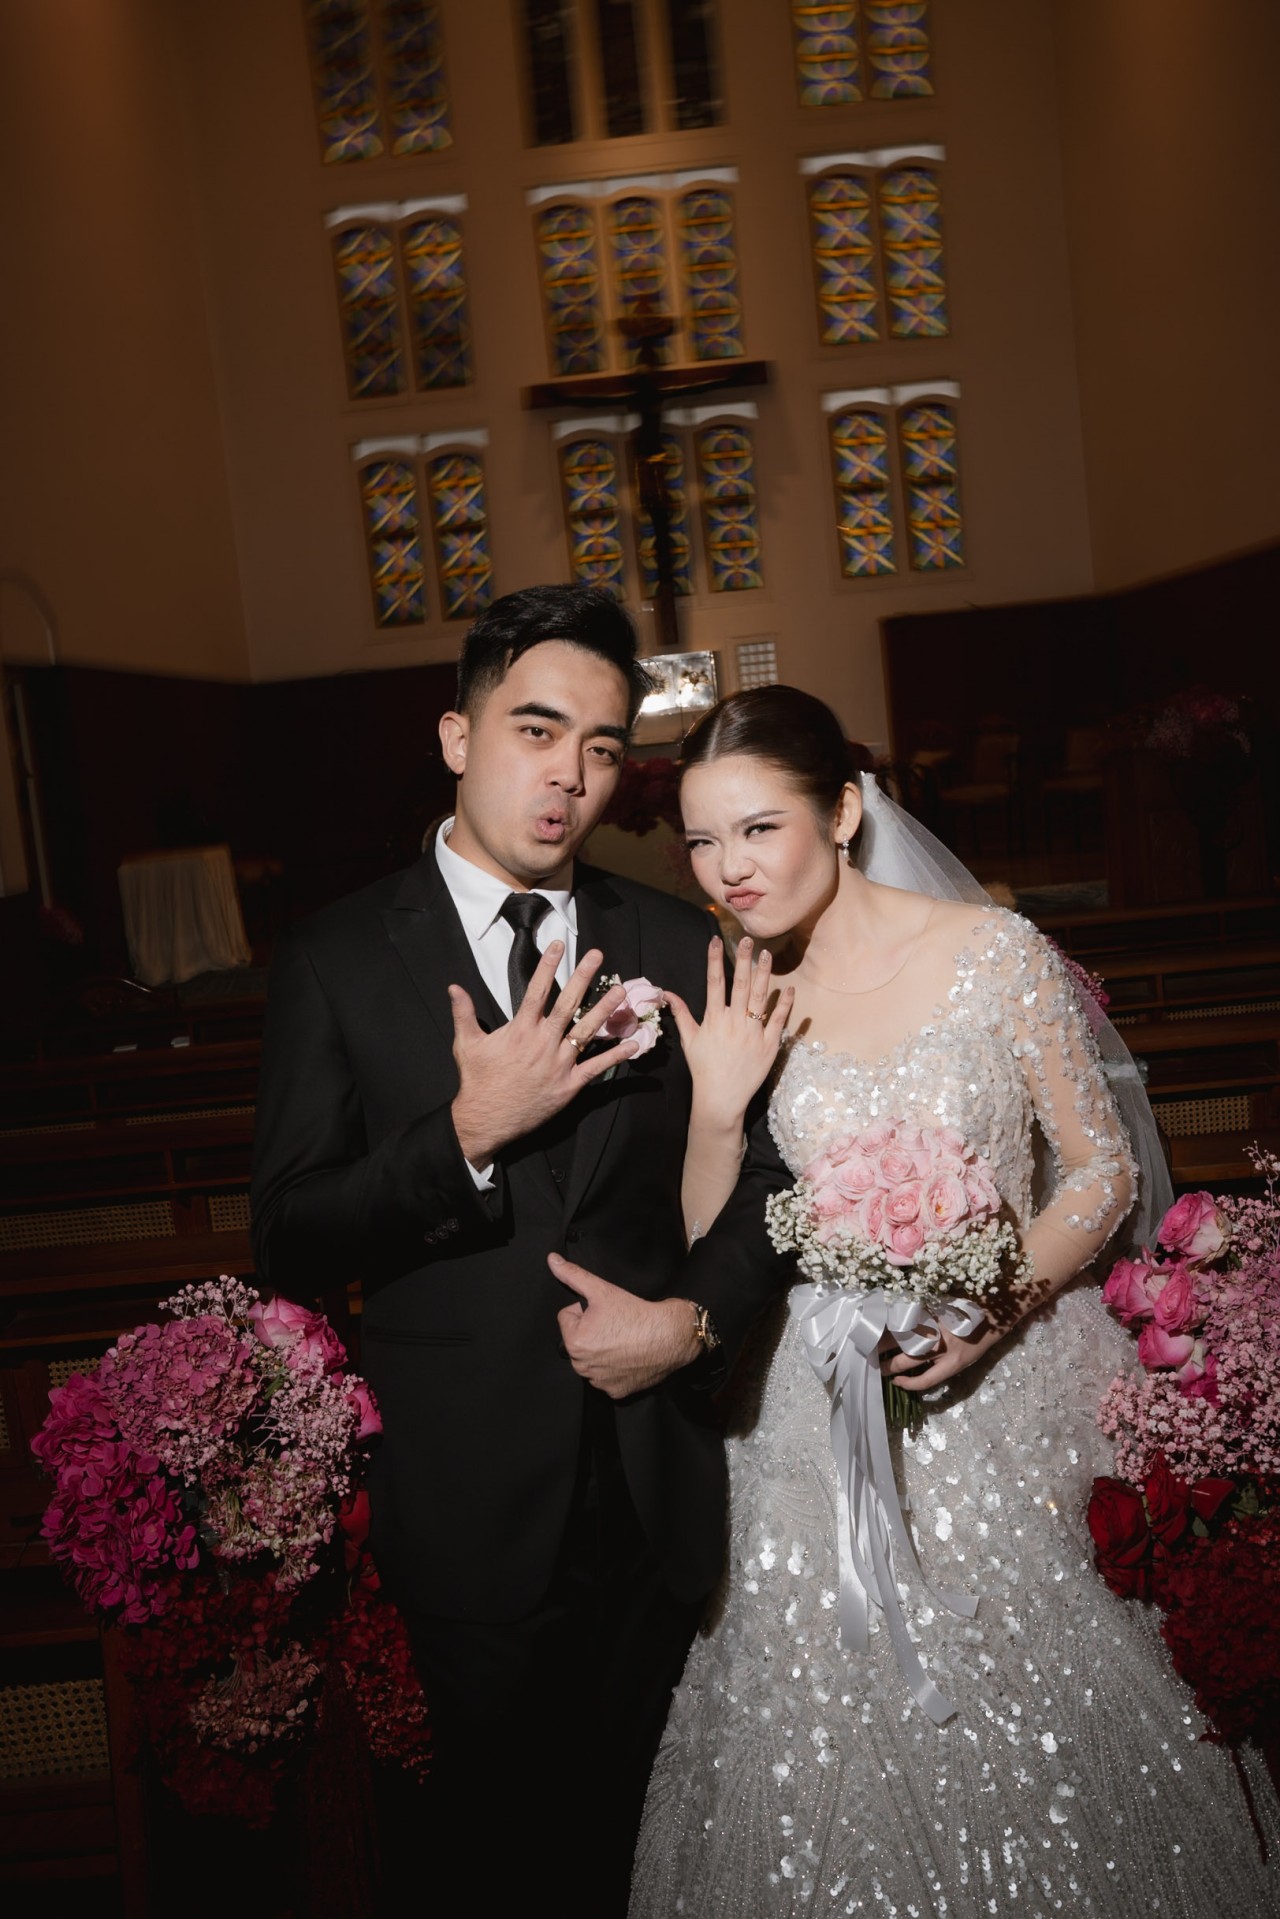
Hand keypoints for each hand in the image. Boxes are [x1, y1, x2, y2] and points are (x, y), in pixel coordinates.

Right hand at [450, 945, 633, 1164]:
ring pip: (586, 1031)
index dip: (548, 966)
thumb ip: (463, 1013)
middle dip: (583, 977)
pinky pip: (596, 1068)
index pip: (537, 991)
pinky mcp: (569, 1085)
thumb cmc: (477, 1081)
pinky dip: (614, 1056)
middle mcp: (542, 1043)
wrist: (485, 1119)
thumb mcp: (466, 1044)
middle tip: (597, 956)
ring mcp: (558, 1064)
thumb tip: (454, 987)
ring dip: (605, 1010)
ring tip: (620, 992)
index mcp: (520, 1030)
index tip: (558, 945)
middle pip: (568, 1004)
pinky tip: (632, 1044)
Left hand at [552, 1253, 699, 1397]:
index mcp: (574, 1342)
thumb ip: (573, 1275)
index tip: (604, 1311)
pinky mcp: (616, 1391)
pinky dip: (615, 1368)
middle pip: (578, 1340)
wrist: (669, 1336)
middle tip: (614, 1325)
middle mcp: (582, 1366)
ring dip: (601, 1350)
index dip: (586, 1310)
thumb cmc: (635, 1313)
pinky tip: (628, 1357)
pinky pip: (607, 1377)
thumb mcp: (601, 1289)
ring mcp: (599, 1382)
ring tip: (622, 1340)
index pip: (568, 1318)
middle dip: (591, 1332)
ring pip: (592, 1359)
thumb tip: (552, 1261)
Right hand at [666, 937, 793, 1129]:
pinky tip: (788, 988)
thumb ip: (681, 1014)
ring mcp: (753, 1032)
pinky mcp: (769, 1044)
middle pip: (740, 984)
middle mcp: (733, 1022)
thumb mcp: (689, 1040)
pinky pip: (778, 1019)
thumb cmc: (704, 1068)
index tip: (716, 940)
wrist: (721, 1098)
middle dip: (743, 959)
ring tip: (767, 954)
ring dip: (764, 974)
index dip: (714, 959)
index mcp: (714, 1019)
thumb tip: (667, 993)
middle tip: (748, 939)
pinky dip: (784, 1003)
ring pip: (760, 997)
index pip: (714, 982)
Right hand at [879, 1316, 1007, 1392]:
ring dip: (884, 1343)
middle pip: (907, 1360)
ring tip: (871, 1345)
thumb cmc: (979, 1339)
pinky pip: (909, 1317)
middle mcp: (941, 1348)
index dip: (908, 1384)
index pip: (925, 1380)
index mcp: (952, 1363)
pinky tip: (884, 1321)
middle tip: (874, 1365)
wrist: (993, 1312)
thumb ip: (943, 1365)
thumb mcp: (965, 1359)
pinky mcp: (932, 1311)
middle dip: (888, 1365)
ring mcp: (934, 1328)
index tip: (896, 1382)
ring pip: (902, 1339)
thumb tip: (916, 1368)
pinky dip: (895, 1320)